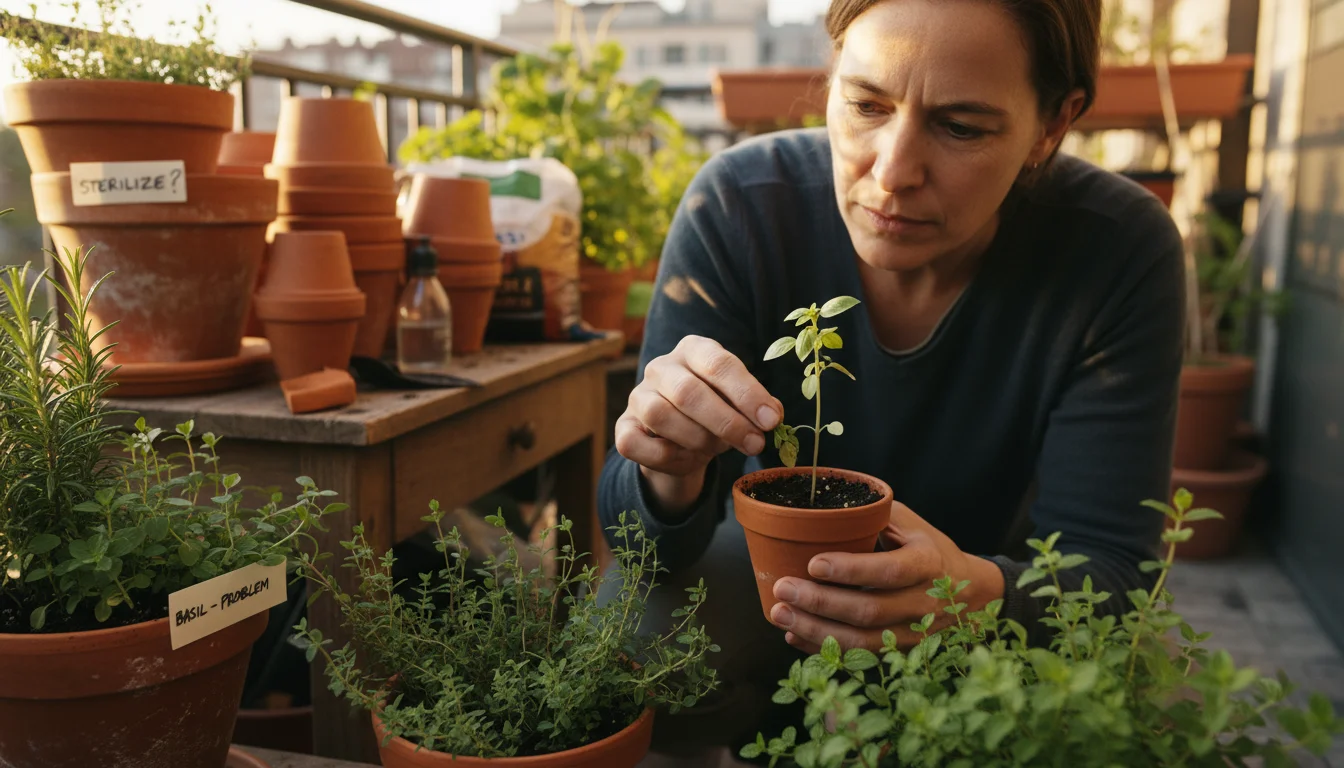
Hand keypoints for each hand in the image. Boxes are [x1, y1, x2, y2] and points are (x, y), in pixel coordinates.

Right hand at [614, 336, 781, 511]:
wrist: (679, 440)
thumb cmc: (714, 413)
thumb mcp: (739, 404)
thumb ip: (758, 407)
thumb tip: (773, 415)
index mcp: (694, 350)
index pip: (718, 364)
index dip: (747, 393)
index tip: (771, 420)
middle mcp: (661, 367)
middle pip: (689, 391)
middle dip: (727, 422)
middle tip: (755, 443)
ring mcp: (637, 395)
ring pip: (661, 415)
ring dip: (698, 439)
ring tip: (719, 450)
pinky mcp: (623, 427)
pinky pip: (639, 443)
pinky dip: (668, 457)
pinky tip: (688, 458)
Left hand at [768, 502, 1005, 652]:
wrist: (972, 593)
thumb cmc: (928, 548)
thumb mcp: (909, 523)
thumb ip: (872, 516)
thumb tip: (821, 508)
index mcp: (927, 563)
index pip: (889, 571)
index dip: (851, 570)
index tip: (813, 563)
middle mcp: (924, 603)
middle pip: (869, 611)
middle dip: (820, 602)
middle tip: (783, 588)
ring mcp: (914, 633)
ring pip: (861, 641)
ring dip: (815, 630)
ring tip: (780, 614)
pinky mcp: (901, 653)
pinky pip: (859, 656)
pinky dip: (823, 648)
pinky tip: (794, 635)